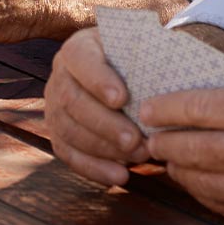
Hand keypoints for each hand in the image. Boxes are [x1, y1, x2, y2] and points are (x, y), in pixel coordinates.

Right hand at [45, 27, 148, 185]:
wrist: (122, 75)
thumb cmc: (135, 62)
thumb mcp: (139, 48)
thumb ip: (147, 54)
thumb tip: (169, 63)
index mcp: (79, 48)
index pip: (81, 60)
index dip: (98, 80)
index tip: (122, 98)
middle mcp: (60, 75)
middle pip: (72, 101)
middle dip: (104, 124)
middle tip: (135, 140)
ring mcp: (54, 106)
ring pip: (68, 130)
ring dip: (103, 149)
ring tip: (138, 157)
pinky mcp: (58, 133)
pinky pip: (68, 154)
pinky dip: (94, 168)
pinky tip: (120, 176)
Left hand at [142, 89, 223, 224]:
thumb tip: (195, 108)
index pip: (204, 108)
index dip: (170, 108)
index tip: (149, 108)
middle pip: (193, 149)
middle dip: (164, 142)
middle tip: (150, 136)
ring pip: (200, 183)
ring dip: (179, 170)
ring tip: (169, 159)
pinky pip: (220, 208)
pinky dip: (203, 193)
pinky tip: (197, 182)